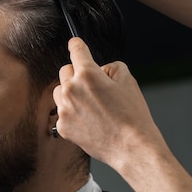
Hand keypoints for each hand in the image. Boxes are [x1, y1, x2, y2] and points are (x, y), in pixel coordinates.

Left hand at [53, 37, 166, 168]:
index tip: (75, 44)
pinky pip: (61, 112)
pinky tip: (87, 120)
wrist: (131, 147)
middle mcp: (71, 89)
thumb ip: (112, 67)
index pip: (76, 50)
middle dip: (77, 73)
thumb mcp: (128, 81)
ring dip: (70, 93)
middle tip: (92, 85)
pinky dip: (71, 113)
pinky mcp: (62, 126)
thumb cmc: (132, 116)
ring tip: (89, 104)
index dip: (77, 45)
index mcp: (88, 74)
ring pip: (59, 91)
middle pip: (65, 70)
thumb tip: (101, 70)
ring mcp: (64, 109)